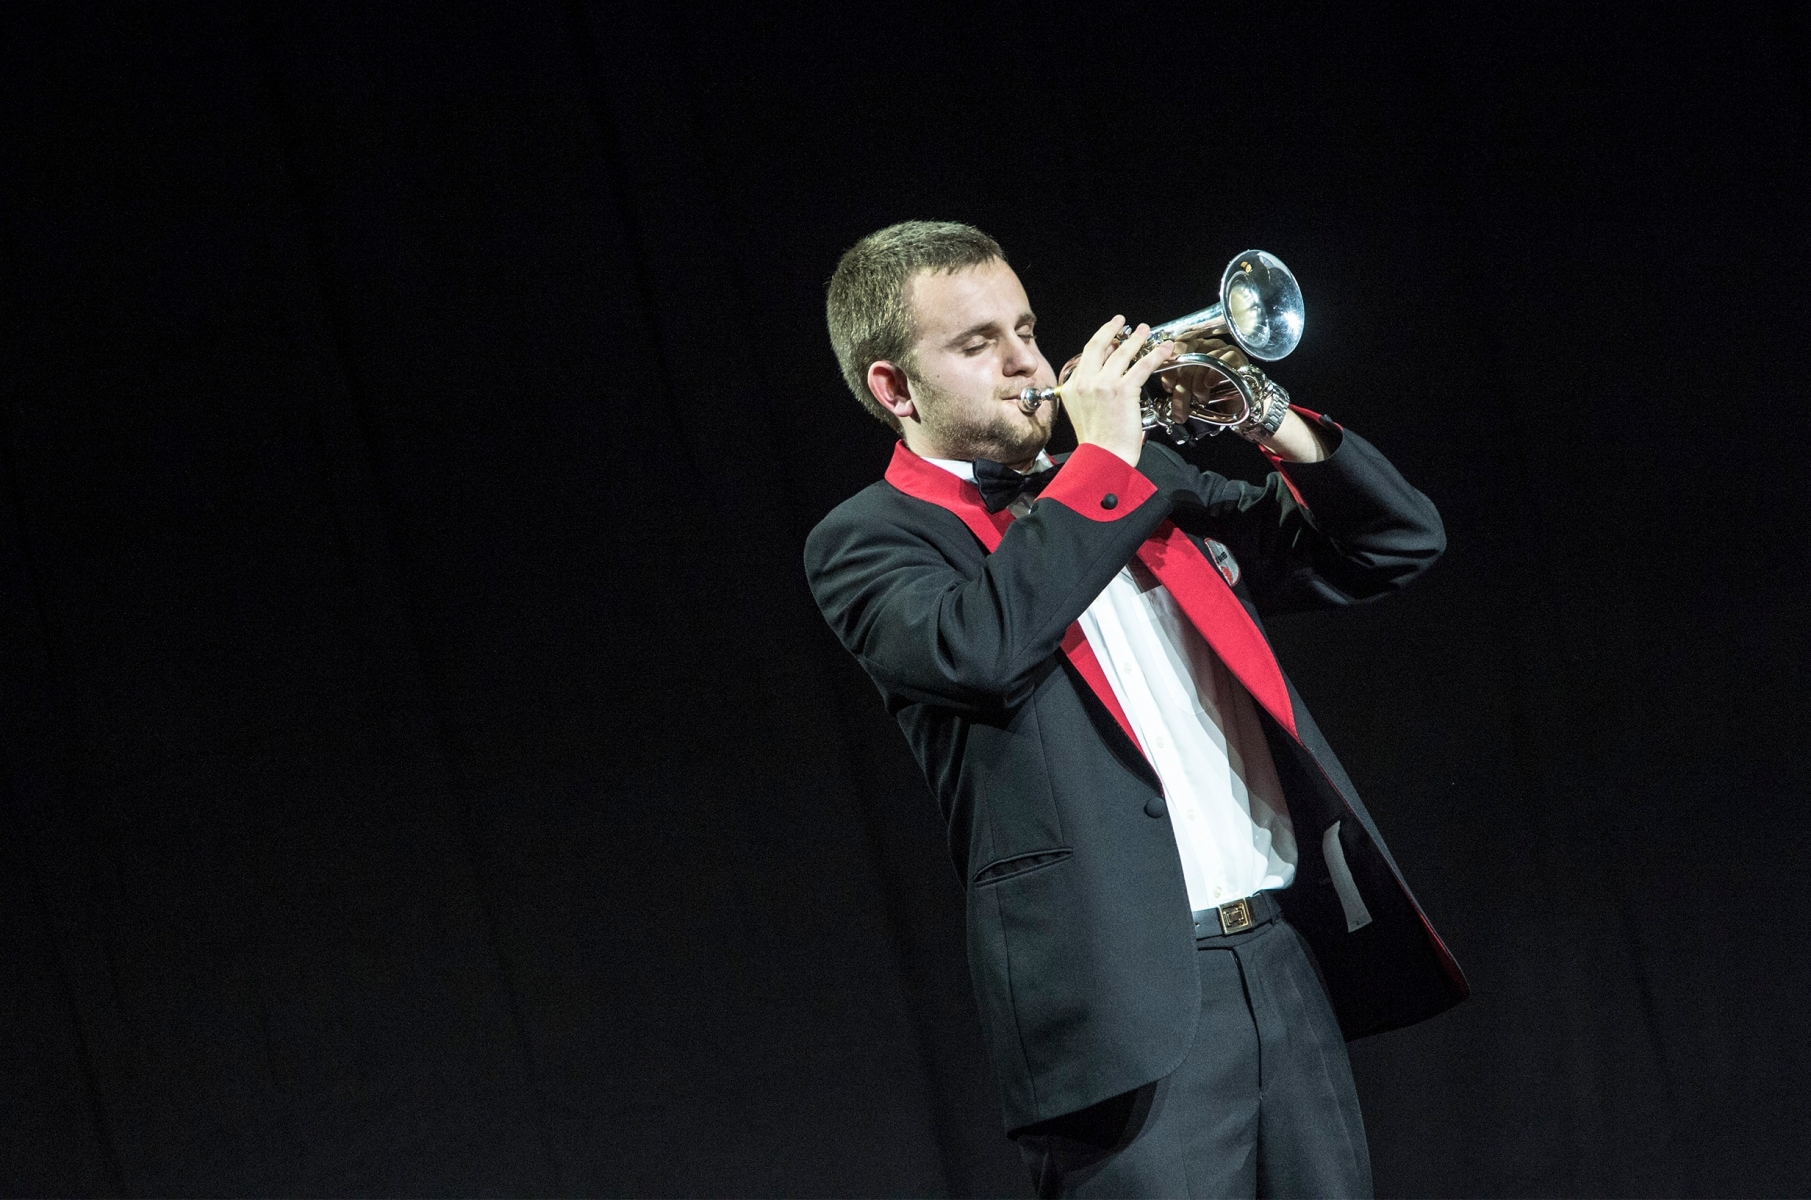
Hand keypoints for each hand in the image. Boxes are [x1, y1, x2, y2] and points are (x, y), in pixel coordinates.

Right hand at [1060, 316, 1174, 465]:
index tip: (1110, 337)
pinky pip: (1142, 365)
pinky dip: (1156, 354)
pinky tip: (1164, 349)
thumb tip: (1101, 381)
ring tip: (1146, 331)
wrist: (1102, 458)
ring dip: (1137, 339)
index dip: (1101, 342)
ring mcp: (1104, 384)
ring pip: (1122, 353)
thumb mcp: (1080, 413)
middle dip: (1112, 329)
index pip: (1087, 357)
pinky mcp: (1124, 390)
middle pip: (1100, 346)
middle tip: (1122, 322)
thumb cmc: (1097, 443)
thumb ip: (1086, 394)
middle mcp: (1085, 382)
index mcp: (1072, 388)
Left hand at [1162, 336, 1248, 425]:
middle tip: (1180, 408)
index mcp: (1191, 347)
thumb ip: (1177, 383)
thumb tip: (1168, 387)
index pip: (1177, 348)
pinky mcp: (1237, 356)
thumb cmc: (1211, 396)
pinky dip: (1214, 374)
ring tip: (1199, 401)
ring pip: (1205, 362)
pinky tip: (1209, 385)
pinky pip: (1224, 361)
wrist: (1234, 406)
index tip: (1168, 387)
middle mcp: (1206, 345)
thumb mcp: (1189, 389)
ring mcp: (1222, 349)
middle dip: (1183, 386)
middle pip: (1189, 359)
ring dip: (1198, 386)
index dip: (1171, 366)